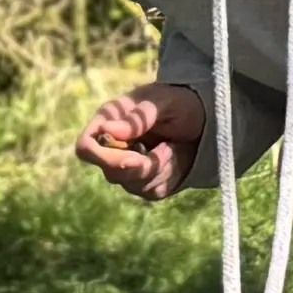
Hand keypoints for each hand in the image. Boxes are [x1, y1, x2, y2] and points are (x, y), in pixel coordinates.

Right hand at [76, 83, 206, 202]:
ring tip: (173, 145)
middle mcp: (114, 147)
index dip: (102, 158)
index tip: (133, 157)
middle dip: (143, 166)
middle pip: (111, 173)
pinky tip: (176, 156)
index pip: (86, 148)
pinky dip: (169, 176)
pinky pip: (152, 191)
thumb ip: (138, 118)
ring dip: (159, 168)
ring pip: (133, 185)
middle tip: (168, 146)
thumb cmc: (181, 101)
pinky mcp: (148, 182)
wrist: (205, 117)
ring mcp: (129, 168)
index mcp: (109, 122)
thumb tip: (107, 131)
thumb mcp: (164, 102)